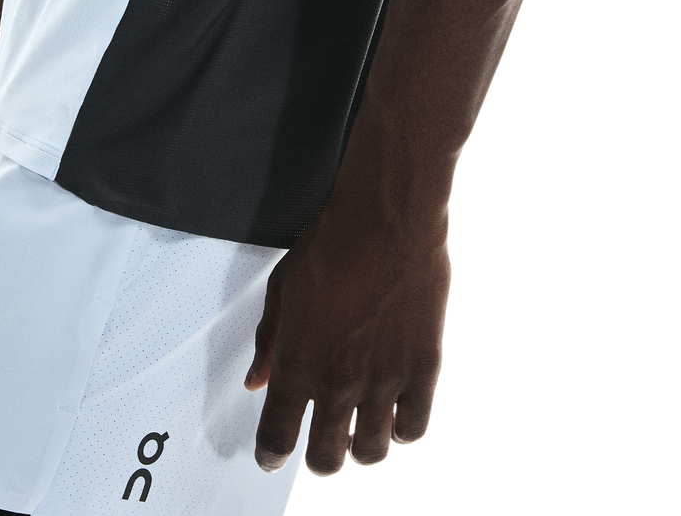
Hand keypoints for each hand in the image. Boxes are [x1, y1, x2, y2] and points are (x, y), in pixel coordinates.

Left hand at [245, 198, 452, 476]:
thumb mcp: (282, 288)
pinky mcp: (422, 370)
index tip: (273, 456)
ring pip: (372, 453)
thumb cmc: (333, 244)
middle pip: (325, 460)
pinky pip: (414, 429)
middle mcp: (338, 382)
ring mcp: (384, 380)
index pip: (277, 437)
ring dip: (362, 447)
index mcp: (298, 363)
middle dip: (319, 460)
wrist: (386, 219)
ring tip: (360, 427)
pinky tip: (395, 411)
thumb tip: (258, 381)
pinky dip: (402, 429)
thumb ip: (269, 341)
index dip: (272, 455)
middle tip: (322, 444)